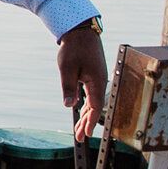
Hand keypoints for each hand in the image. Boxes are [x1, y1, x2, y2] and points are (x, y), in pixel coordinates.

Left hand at [58, 19, 106, 140]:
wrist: (80, 30)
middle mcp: (100, 81)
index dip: (91, 122)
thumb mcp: (67, 69)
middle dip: (87, 123)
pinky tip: (82, 111)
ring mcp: (98, 77)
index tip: (86, 135)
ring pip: (93, 101)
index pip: (95, 107)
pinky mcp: (94, 74)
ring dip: (86, 115)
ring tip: (79, 129)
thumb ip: (68, 88)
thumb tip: (70, 106)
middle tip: (79, 137)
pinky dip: (88, 105)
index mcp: (96, 81)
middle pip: (95, 107)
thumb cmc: (73, 48)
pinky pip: (92, 94)